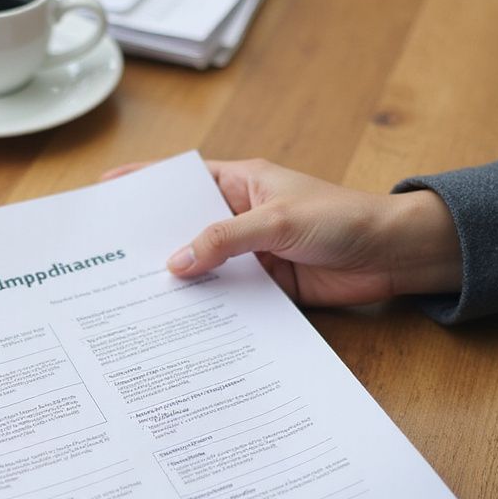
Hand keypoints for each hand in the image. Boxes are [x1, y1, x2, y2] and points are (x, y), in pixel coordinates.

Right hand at [104, 158, 462, 306]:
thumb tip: (175, 263)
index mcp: (241, 183)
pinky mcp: (263, 285)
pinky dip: (205, 304)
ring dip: (178, 278)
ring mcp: (250, 253)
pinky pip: (225, 294)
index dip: (144, 184)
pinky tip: (181, 318)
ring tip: (133, 294)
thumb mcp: (277, 221)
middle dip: (151, 240)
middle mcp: (240, 217)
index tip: (105, 193)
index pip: (182, 180)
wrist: (392, 256)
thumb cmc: (342, 219)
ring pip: (203, 265)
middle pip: (185, 227)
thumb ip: (224, 240)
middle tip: (108, 258)